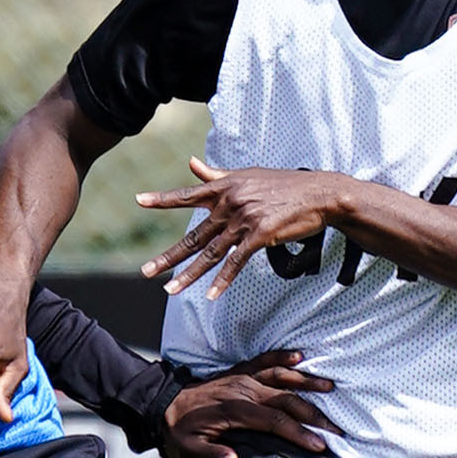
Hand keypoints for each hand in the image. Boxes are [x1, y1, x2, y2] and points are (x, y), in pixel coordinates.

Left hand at [138, 157, 351, 298]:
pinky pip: (236, 262)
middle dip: (169, 257)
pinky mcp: (260, 235)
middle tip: (147, 271)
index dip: (162, 199)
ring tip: (170, 290)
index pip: (188, 195)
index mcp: (224, 187)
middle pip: (193, 235)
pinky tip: (212, 294)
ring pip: (210, 253)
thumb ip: (216, 175)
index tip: (138, 200)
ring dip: (189, 275)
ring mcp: (244, 219)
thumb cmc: (283, 185)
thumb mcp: (247, 176)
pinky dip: (223, 280)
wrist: (318, 193)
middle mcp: (229, 203)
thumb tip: (191, 163)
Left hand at [159, 350, 334, 457]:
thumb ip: (211, 456)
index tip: (320, 445)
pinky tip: (300, 356)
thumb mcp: (189, 449)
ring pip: (281, 377)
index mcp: (235, 410)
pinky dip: (282, 357)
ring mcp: (242, 378)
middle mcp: (243, 390)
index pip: (275, 422)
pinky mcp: (239, 372)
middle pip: (286, 400)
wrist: (163, 406)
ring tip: (330, 388)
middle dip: (314, 415)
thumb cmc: (179, 432)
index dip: (299, 434)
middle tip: (337, 429)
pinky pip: (264, 360)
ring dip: (306, 382)